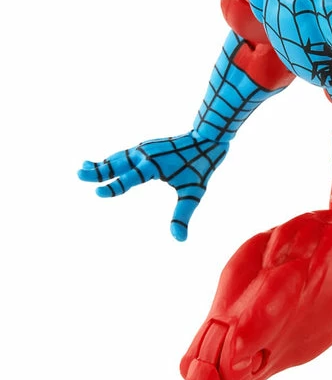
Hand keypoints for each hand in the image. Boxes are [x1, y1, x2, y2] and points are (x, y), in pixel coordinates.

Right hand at [78, 132, 228, 240]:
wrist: (206, 139)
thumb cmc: (201, 167)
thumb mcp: (194, 193)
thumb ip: (182, 215)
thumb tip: (180, 240)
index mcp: (153, 166)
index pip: (129, 178)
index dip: (114, 187)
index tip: (98, 192)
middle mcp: (144, 155)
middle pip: (116, 165)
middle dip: (97, 172)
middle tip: (79, 175)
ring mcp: (143, 149)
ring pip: (117, 159)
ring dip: (100, 164)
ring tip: (82, 167)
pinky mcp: (144, 147)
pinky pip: (123, 155)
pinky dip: (110, 160)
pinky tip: (101, 163)